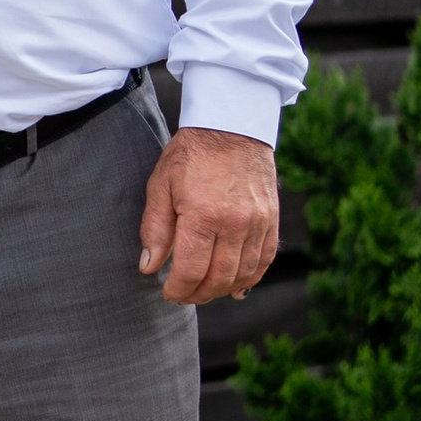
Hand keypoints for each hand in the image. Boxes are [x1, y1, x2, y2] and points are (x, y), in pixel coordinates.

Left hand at [139, 127, 278, 303]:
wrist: (232, 126)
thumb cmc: (191, 154)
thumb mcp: (161, 185)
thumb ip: (154, 229)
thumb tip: (148, 267)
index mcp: (203, 215)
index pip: (192, 271)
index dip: (178, 289)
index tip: (168, 293)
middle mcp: (235, 224)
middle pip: (219, 278)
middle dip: (198, 294)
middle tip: (184, 295)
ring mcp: (258, 223)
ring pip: (244, 274)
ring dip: (223, 290)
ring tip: (204, 290)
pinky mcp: (272, 220)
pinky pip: (264, 261)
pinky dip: (250, 278)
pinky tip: (235, 286)